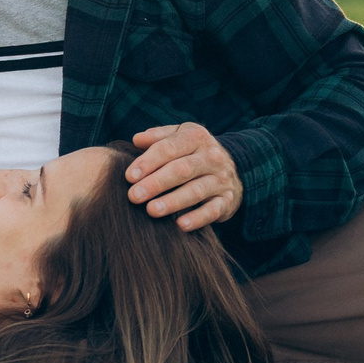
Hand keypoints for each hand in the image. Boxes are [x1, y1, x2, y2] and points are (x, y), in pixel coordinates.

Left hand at [126, 123, 241, 230]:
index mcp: (196, 137)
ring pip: (195, 191)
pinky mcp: (227, 200)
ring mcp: (221, 179)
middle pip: (181, 169)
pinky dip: (198, 218)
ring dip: (173, 202)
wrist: (234, 168)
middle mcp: (211, 157)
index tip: (129, 176)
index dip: (148, 162)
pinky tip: (180, 225)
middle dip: (156, 183)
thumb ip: (158, 137)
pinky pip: (212, 210)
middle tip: (134, 196)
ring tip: (151, 210)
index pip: (169, 148)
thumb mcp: (179, 136)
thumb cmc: (193, 153)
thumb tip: (136, 139)